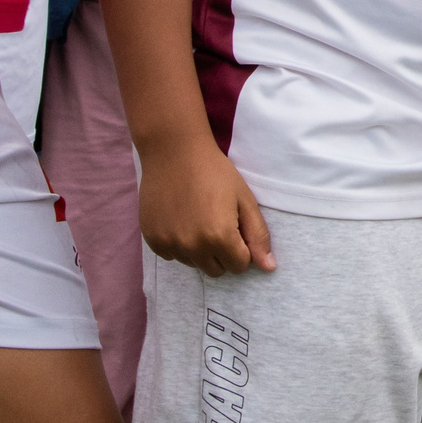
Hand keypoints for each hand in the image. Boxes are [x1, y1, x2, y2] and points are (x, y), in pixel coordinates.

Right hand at [137, 131, 276, 276]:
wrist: (174, 152)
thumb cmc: (214, 172)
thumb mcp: (244, 199)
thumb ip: (258, 235)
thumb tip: (268, 267)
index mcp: (220, 237)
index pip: (239, 266)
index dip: (242, 247)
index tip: (236, 227)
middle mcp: (193, 246)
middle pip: (216, 270)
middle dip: (222, 253)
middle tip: (218, 223)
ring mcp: (170, 244)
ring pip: (193, 263)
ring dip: (199, 249)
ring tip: (198, 218)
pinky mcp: (152, 240)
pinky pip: (172, 255)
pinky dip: (179, 243)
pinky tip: (181, 218)